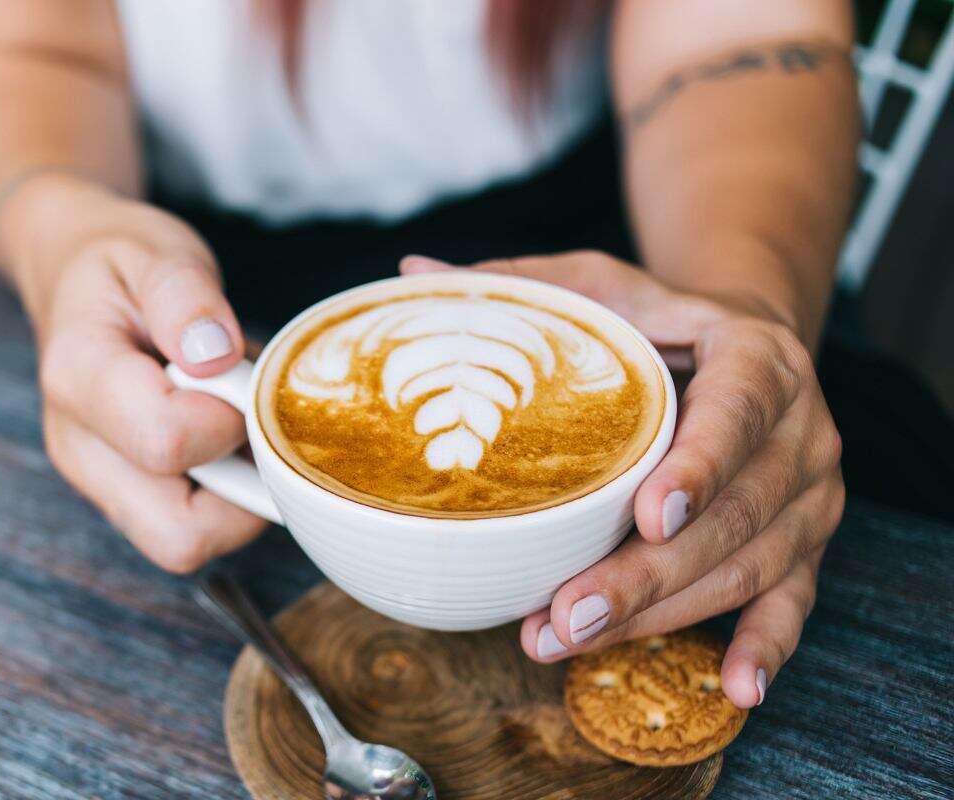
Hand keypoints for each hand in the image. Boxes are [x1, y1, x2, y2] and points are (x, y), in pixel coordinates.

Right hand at [14, 180, 267, 572]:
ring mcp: (98, 479)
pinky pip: (186, 529)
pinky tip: (226, 438)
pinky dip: (225, 497)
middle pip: (177, 534)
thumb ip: (185, 297)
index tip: (236, 373)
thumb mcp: (155, 250)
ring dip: (237, 497)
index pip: (167, 441)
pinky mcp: (122, 495)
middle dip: (241, 492)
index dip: (228, 418)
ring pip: (185, 543)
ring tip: (237, 422)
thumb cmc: (118, 262)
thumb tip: (215, 356)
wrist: (71, 272)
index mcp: (79, 377)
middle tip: (251, 420)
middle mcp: (78, 446)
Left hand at [401, 251, 843, 708]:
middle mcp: (800, 429)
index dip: (701, 464)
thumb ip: (518, 283)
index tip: (651, 514)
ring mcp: (807, 494)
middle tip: (567, 611)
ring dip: (662, 615)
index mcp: (757, 355)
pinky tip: (735, 686)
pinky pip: (792, 602)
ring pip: (748, 567)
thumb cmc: (656, 317)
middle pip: (735, 512)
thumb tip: (411, 274)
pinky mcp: (803, 542)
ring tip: (570, 639)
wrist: (739, 343)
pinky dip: (764, 645)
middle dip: (647, 573)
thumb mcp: (596, 285)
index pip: (738, 410)